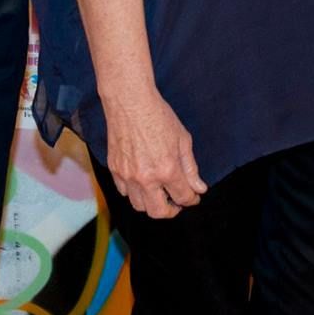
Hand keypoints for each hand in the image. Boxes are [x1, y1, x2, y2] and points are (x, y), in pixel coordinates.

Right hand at [100, 87, 206, 218]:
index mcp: (167, 170)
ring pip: (139, 206)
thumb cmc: (159, 116)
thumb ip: (191, 168)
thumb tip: (199, 188)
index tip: (193, 196)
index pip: (183, 198)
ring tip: (159, 192)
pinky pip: (124, 192)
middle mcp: (146, 178)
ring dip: (152, 203)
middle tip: (176, 202)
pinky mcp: (114, 170)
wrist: (130, 102)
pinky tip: (143, 181)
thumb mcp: (183, 139)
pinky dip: (135, 192)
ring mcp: (128, 176)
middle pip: (159, 212)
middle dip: (172, 210)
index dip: (192, 199)